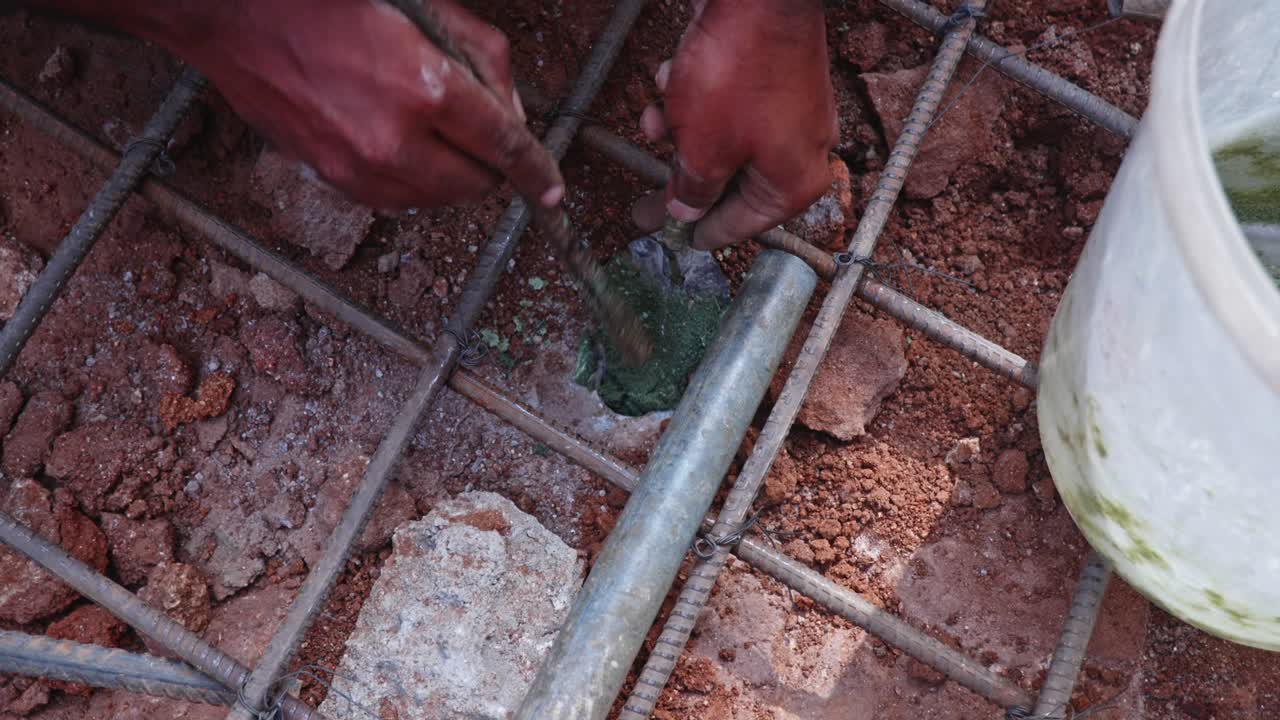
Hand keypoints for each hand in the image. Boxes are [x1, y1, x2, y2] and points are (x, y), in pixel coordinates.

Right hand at [58, 0, 563, 210]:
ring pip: (438, 200)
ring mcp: (360, 167)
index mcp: (425, 88)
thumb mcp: (420, 6)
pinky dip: (417, 183)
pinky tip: (406, 146)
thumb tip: (510, 108)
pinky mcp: (332, 179)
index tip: (550, 189)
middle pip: (476, 184)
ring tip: (440, 135)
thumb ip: (478, 55)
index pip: (503, 144)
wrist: (231, 15)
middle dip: (492, 164)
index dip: (534, 170)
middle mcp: (395, 140)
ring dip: (454, 177)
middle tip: (482, 133)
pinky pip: (397, 200)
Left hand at [636, 0, 837, 249]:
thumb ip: (694, 189)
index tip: (670, 237)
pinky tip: (671, 81)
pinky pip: (729, 103)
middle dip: (681, 176)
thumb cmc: (738, 74)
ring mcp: (791, 111)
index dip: (698, 232)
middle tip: (642, 204)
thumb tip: (687, 210)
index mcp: (794, 183)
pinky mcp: (775, 77)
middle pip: (730, 182)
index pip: (740, 226)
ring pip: (723, 138)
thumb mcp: (703, 149)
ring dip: (681, 130)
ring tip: (653, 119)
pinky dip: (697, 98)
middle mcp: (803, 151)